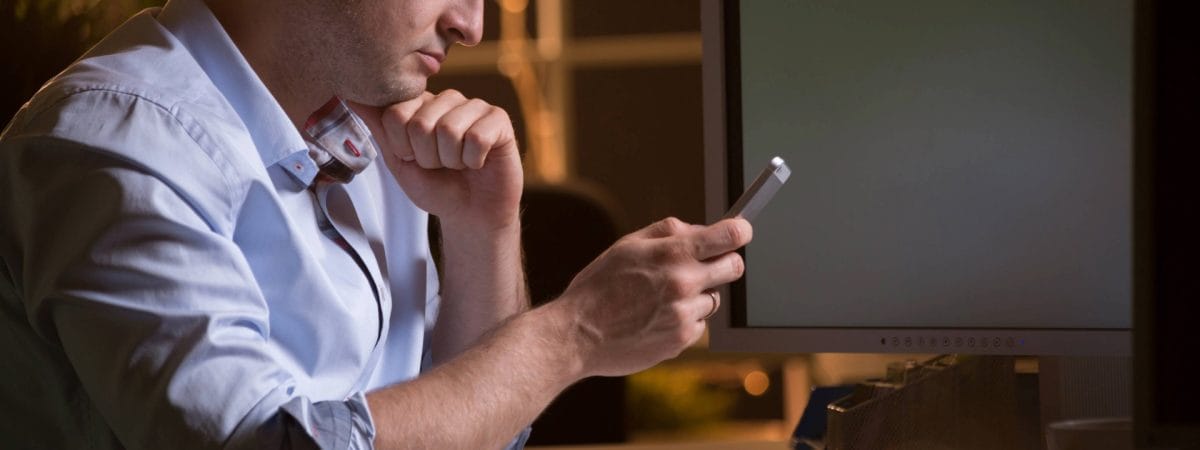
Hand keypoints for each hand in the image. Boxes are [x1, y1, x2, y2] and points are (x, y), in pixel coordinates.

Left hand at [349, 90, 522, 230]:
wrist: (471, 214)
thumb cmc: (437, 187)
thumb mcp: (398, 159)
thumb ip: (377, 125)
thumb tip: (348, 94)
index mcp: (421, 104)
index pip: (396, 113)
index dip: (403, 147)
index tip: (415, 158)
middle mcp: (448, 99)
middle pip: (421, 123)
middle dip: (428, 157)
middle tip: (441, 165)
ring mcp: (475, 107)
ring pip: (449, 129)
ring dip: (451, 160)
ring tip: (459, 164)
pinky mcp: (499, 120)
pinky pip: (477, 137)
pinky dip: (474, 160)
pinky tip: (478, 162)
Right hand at [557, 217, 752, 376]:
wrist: (577, 334)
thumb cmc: (598, 287)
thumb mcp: (627, 245)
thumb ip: (668, 232)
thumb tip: (700, 230)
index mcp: (671, 254)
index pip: (728, 237)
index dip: (740, 231)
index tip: (741, 230)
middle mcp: (684, 283)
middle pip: (734, 268)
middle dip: (724, 263)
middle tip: (704, 265)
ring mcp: (685, 314)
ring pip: (714, 298)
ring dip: (698, 295)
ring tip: (662, 298)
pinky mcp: (682, 340)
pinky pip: (698, 323)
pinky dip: (685, 319)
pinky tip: (656, 318)